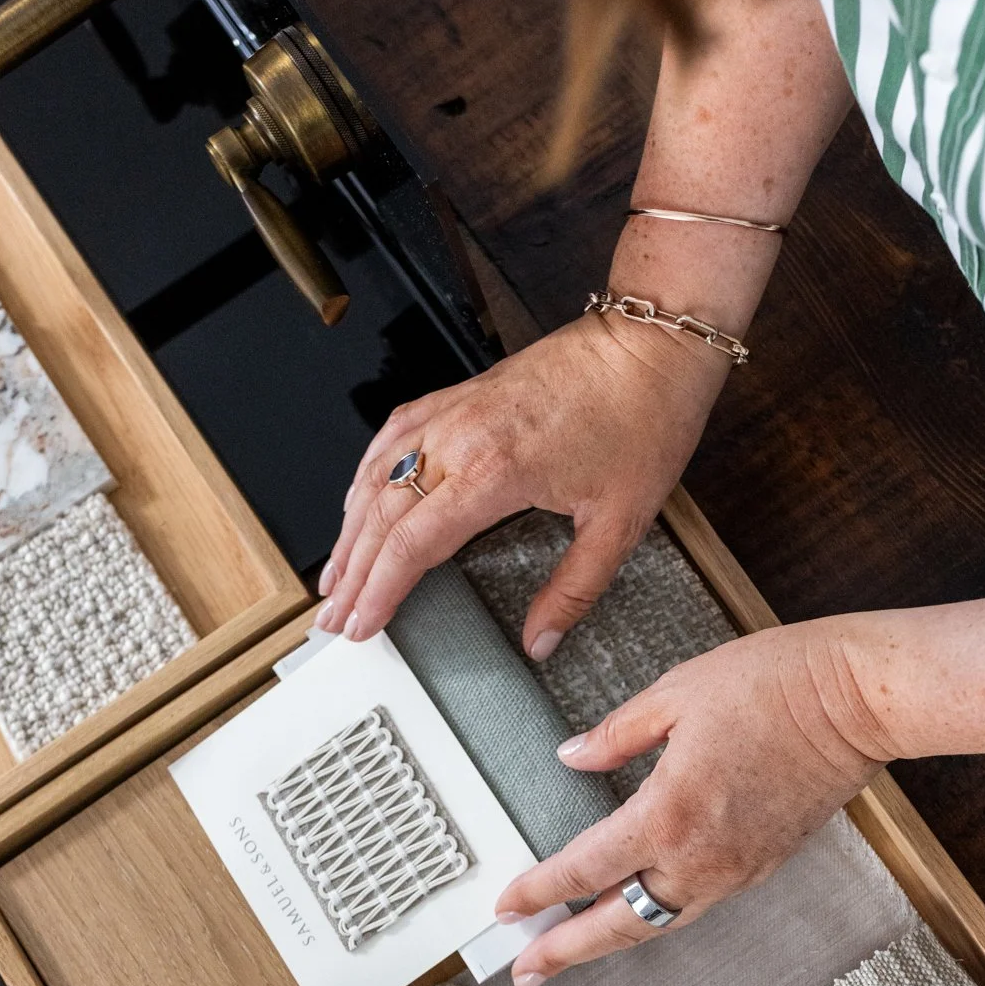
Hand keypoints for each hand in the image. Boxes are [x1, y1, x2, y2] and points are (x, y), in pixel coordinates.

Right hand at [315, 309, 726, 651]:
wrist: (649, 345)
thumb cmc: (641, 418)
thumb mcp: (619, 523)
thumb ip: (574, 590)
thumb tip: (543, 640)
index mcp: (495, 470)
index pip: (413, 544)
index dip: (379, 591)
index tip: (362, 623)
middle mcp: (460, 436)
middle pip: (383, 514)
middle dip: (352, 572)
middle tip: (334, 614)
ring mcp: (454, 410)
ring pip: (377, 474)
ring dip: (350, 528)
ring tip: (335, 573)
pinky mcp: (459, 395)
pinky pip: (393, 437)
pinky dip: (367, 475)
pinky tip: (360, 500)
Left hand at [494, 572, 984, 985]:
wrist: (860, 701)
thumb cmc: (779, 684)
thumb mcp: (676, 693)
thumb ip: (616, 735)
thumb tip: (572, 758)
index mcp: (670, 813)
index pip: (584, 869)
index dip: (539, 892)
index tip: (508, 907)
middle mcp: (702, 857)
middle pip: (619, 924)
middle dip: (566, 952)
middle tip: (525, 972)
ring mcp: (737, 869)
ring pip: (660, 923)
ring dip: (611, 940)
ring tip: (571, 950)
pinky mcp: (763, 865)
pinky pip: (697, 905)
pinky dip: (659, 916)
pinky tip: (638, 909)